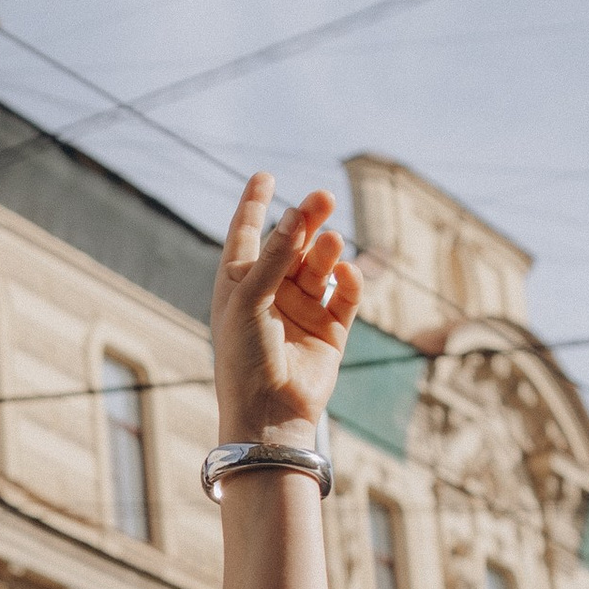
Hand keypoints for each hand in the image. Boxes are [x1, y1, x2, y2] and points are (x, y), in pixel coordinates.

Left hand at [210, 175, 358, 439]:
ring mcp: (302, 311)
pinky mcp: (331, 331)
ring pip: (320, 266)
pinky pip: (344, 296)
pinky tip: (347, 274)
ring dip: (326, 250)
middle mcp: (271, 293)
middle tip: (323, 197)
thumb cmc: (244, 357)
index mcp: (239, 284)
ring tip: (331, 242)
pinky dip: (348, 282)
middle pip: (292, 244)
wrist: (268, 413)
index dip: (256, 205)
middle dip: (306, 220)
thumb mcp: (251, 298)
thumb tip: (297, 214)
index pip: (247, 234)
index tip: (265, 176)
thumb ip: (275, 256)